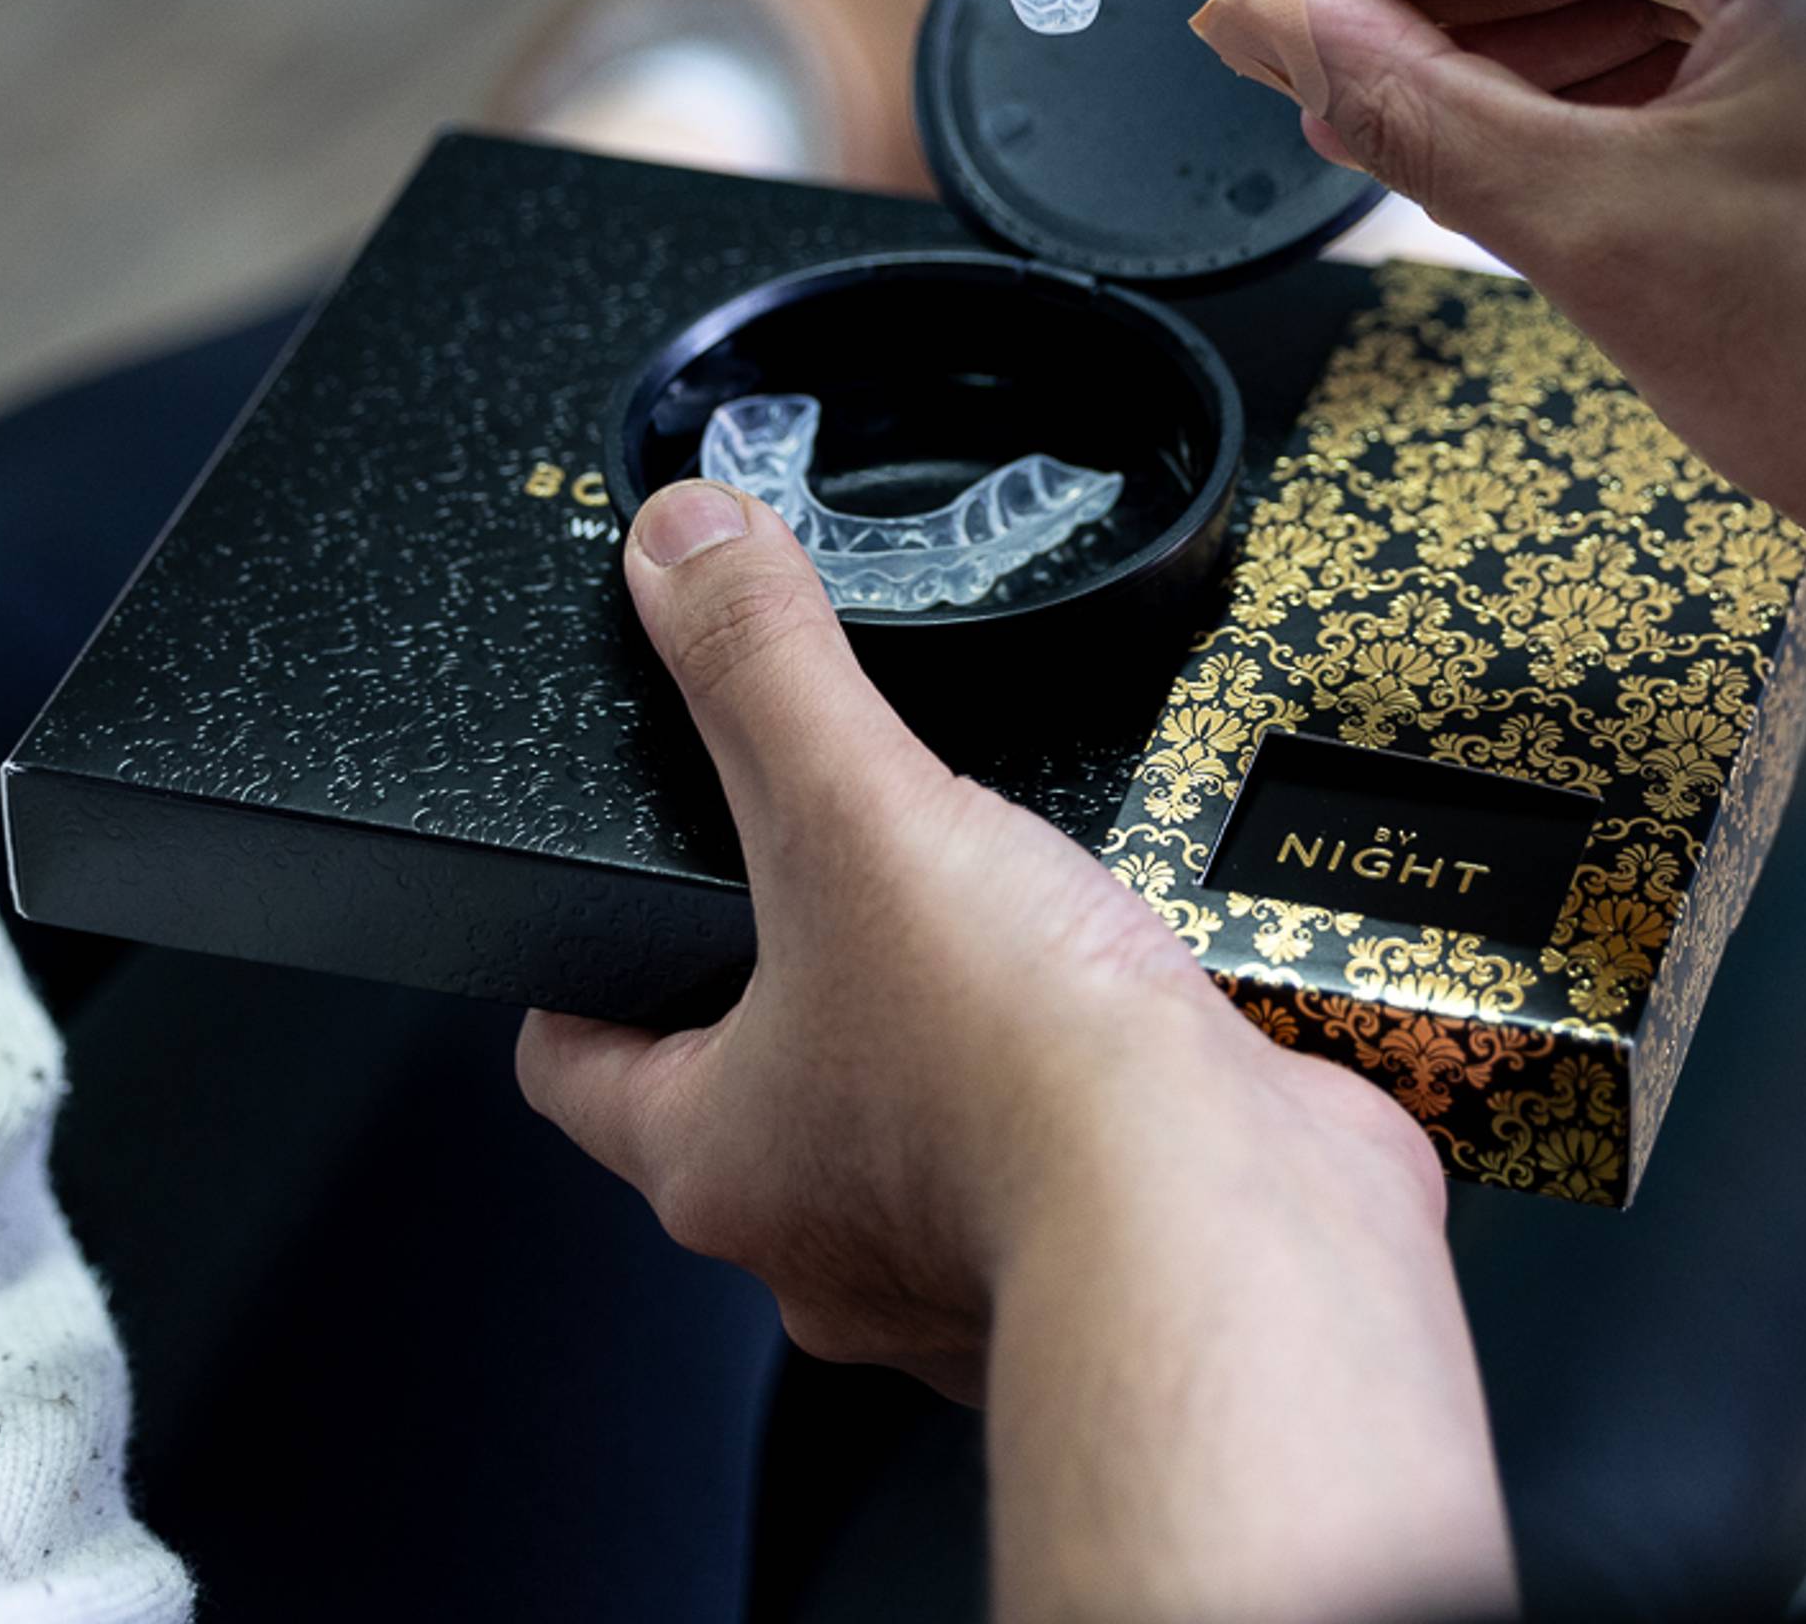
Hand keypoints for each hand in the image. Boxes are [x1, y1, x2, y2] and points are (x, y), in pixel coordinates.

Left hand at [516, 478, 1437, 1399]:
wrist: (1227, 1229)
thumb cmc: (1025, 1088)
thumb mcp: (859, 816)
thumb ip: (764, 671)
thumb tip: (681, 549)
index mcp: (718, 1156)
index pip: (579, 1067)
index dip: (578, 979)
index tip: (598, 923)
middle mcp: (822, 1237)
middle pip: (752, 1098)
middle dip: (788, 991)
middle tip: (827, 885)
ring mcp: (963, 1257)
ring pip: (911, 1136)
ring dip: (943, 1041)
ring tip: (993, 925)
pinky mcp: (1099, 1246)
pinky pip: (1064, 1157)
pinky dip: (1083, 1087)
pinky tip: (1125, 1012)